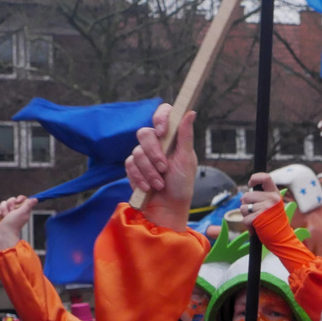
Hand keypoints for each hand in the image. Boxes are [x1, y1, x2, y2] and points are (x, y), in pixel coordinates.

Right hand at [0, 196, 36, 252]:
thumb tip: (36, 199)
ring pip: (3, 203)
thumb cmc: (14, 223)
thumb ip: (28, 205)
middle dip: (10, 205)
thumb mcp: (22, 213)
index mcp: (23, 210)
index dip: (20, 198)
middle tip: (11, 212)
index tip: (17, 201)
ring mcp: (7, 212)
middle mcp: (15, 210)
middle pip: (12, 199)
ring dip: (3, 209)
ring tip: (5, 216)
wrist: (4, 232)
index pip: (22, 199)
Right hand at [125, 103, 196, 232]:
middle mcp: (156, 143)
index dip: (160, 118)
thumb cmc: (181, 185)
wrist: (168, 208)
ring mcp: (143, 155)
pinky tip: (149, 188)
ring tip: (160, 184)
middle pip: (144, 133)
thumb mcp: (186, 160)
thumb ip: (186, 136)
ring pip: (137, 152)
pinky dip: (141, 178)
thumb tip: (191, 112)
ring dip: (150, 171)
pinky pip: (130, 165)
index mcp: (171, 137)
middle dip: (154, 153)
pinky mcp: (133, 168)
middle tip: (164, 168)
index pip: (162, 114)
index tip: (162, 132)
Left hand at [240, 173, 281, 226]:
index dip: (255, 178)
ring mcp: (266, 208)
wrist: (282, 238)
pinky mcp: (260, 218)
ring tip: (256, 221)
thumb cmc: (274, 222)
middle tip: (255, 214)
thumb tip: (242, 197)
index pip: (265, 177)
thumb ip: (261, 197)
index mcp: (275, 193)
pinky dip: (247, 225)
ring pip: (243, 207)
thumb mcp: (272, 205)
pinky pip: (245, 219)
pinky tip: (255, 228)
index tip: (250, 184)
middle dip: (246, 206)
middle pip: (247, 196)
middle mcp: (272, 198)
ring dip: (246, 216)